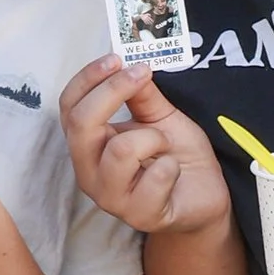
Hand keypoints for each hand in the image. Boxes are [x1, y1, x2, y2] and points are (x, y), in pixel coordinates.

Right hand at [60, 56, 231, 237]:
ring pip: (121, 150)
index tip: (116, 58)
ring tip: (164, 146)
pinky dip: (172, 166)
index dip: (88, 78)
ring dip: (153, 137)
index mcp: (88, 145)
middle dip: (112, 92)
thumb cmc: (175, 154)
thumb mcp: (160, 116)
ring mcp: (111, 197)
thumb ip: (142, 95)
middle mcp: (89, 171)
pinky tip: (173, 172)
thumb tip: (130, 65)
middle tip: (141, 75)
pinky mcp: (139, 215)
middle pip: (81, 125)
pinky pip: (156, 176)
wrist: (204, 196)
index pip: (69, 107)